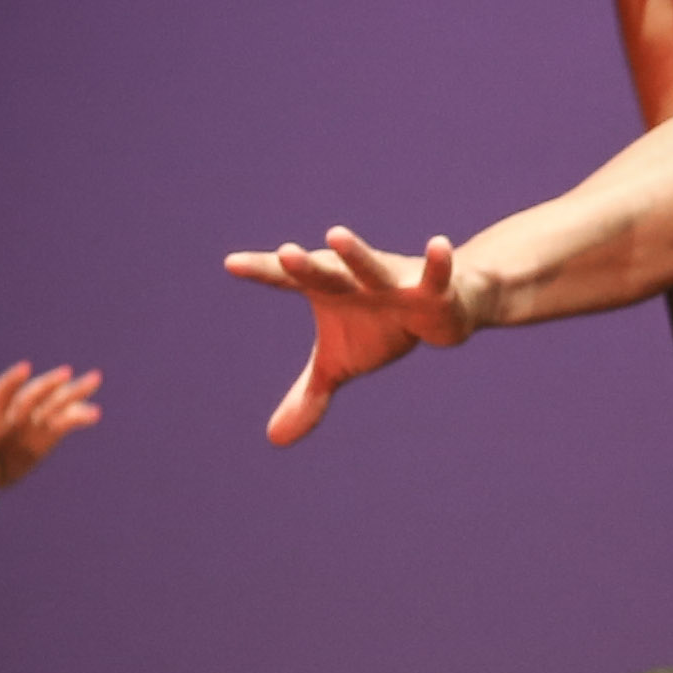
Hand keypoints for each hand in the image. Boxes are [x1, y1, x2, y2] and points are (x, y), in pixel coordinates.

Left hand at [0, 362, 105, 519]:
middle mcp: (12, 418)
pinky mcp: (43, 434)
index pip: (0, 398)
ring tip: (96, 378)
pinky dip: (77, 416)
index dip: (11, 383)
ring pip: (52, 404)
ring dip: (72, 392)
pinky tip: (94, 413)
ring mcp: (29, 424)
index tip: (25, 368)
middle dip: (49, 385)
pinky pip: (62, 422)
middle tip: (68, 373)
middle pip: (32, 397)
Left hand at [226, 229, 472, 445]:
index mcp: (328, 290)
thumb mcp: (339, 365)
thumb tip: (274, 439)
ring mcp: (391, 282)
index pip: (289, 280)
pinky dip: (437, 262)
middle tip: (286, 253)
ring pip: (371, 267)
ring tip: (335, 234)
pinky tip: (439, 244)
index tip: (232, 264)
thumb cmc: (378, 327)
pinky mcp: (430, 290)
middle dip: (307, 266)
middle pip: (326, 273)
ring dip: (356, 254)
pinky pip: (434, 275)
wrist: (437, 311)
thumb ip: (307, 397)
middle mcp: (354, 280)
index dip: (263, 271)